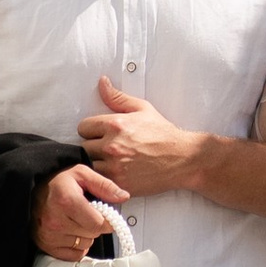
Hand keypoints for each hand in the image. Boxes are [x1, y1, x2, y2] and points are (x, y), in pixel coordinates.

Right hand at [35, 163, 125, 259]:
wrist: (31, 189)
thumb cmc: (57, 182)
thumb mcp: (82, 174)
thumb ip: (105, 186)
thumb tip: (123, 196)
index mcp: (66, 201)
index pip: (99, 224)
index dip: (107, 220)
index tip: (105, 214)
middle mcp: (55, 220)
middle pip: (92, 235)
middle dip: (95, 225)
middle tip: (86, 213)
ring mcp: (49, 235)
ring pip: (84, 245)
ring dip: (85, 235)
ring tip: (74, 220)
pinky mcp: (46, 246)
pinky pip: (73, 255)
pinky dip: (76, 246)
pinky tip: (69, 231)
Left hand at [76, 77, 205, 195]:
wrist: (182, 159)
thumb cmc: (164, 134)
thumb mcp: (142, 109)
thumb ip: (118, 98)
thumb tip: (102, 83)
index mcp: (115, 124)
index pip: (83, 127)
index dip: (92, 130)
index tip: (101, 134)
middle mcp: (112, 145)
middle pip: (83, 148)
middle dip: (93, 147)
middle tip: (108, 149)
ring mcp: (114, 166)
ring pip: (89, 166)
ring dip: (96, 164)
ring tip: (110, 162)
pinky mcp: (119, 183)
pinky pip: (99, 181)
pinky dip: (103, 179)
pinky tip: (115, 173)